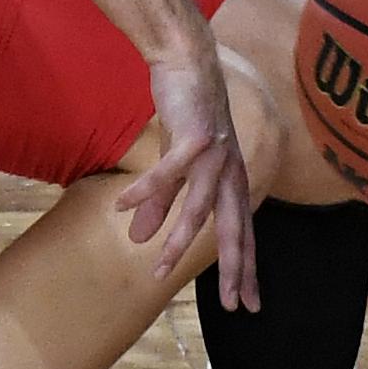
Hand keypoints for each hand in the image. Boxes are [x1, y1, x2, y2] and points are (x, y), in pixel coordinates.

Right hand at [118, 45, 261, 309]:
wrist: (186, 62)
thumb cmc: (185, 113)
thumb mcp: (174, 166)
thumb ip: (162, 204)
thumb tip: (140, 240)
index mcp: (232, 181)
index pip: (242, 233)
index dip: (244, 269)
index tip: (246, 304)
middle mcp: (231, 172)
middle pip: (235, 229)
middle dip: (233, 269)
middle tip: (232, 306)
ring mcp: (215, 154)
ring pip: (200, 209)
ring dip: (178, 241)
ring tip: (159, 269)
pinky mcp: (194, 136)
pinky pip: (167, 172)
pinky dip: (146, 190)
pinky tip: (122, 207)